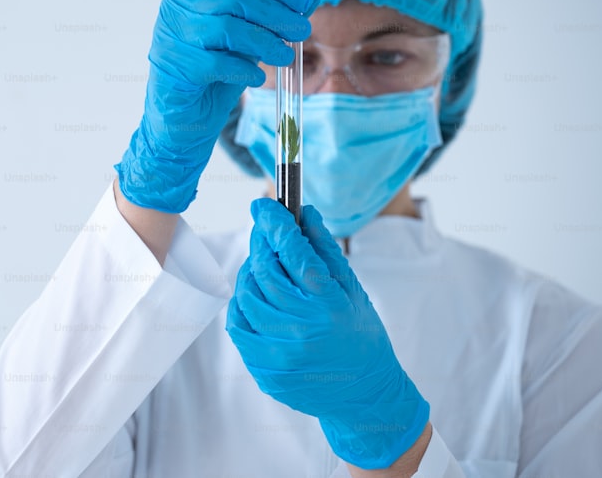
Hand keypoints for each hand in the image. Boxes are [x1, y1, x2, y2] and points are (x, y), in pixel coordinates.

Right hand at [115, 0, 319, 212]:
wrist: (182, 123)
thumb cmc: (213, 80)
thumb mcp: (246, 44)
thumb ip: (269, 20)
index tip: (307, 0)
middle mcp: (176, 8)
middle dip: (275, 14)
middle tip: (302, 31)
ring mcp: (168, 35)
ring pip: (225, 28)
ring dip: (263, 42)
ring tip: (284, 58)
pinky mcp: (170, 65)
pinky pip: (213, 63)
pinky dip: (241, 69)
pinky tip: (257, 78)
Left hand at [226, 199, 429, 469]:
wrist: (363, 396)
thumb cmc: (361, 336)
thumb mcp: (353, 291)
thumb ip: (325, 250)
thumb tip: (305, 212)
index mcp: (329, 306)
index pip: (293, 253)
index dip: (275, 224)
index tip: (263, 205)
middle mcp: (301, 329)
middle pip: (264, 271)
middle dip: (261, 243)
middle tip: (262, 228)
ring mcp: (279, 353)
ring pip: (246, 295)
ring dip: (250, 271)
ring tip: (263, 264)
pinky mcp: (263, 369)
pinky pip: (238, 325)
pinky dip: (241, 303)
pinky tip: (254, 295)